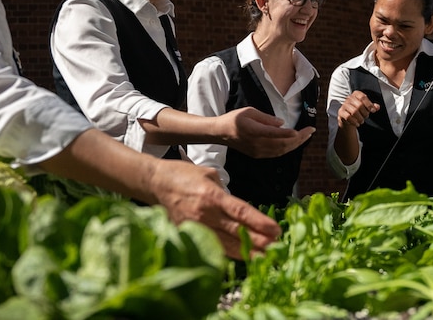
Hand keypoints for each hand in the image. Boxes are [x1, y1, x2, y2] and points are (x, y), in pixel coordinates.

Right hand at [149, 159, 280, 258]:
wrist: (155, 183)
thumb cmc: (183, 175)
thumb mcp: (209, 174)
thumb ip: (226, 192)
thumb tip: (239, 207)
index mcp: (212, 195)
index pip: (241, 212)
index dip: (259, 223)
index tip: (275, 230)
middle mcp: (205, 213)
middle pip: (236, 232)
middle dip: (258, 241)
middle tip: (277, 247)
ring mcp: (196, 226)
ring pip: (226, 244)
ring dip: (247, 252)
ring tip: (265, 257)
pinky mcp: (189, 234)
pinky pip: (212, 246)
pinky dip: (228, 253)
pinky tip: (242, 257)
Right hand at [220, 107, 314, 157]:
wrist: (221, 133)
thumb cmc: (234, 118)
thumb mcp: (249, 111)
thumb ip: (266, 118)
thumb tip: (281, 123)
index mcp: (253, 130)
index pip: (274, 134)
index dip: (288, 134)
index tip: (300, 131)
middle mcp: (257, 143)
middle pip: (282, 144)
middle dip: (299, 138)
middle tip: (311, 130)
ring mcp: (257, 151)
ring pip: (281, 151)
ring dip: (296, 144)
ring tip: (307, 136)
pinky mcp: (258, 155)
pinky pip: (276, 154)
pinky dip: (288, 149)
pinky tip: (295, 143)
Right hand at [337, 91, 379, 127]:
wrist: (347, 117)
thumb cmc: (358, 110)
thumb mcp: (366, 107)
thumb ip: (372, 106)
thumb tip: (377, 107)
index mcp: (356, 94)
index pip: (363, 97)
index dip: (369, 104)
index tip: (373, 111)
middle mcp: (349, 98)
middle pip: (359, 105)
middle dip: (365, 113)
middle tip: (366, 116)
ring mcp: (344, 105)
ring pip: (354, 111)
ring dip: (360, 118)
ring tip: (362, 121)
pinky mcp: (341, 112)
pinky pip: (348, 117)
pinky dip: (354, 122)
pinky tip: (357, 124)